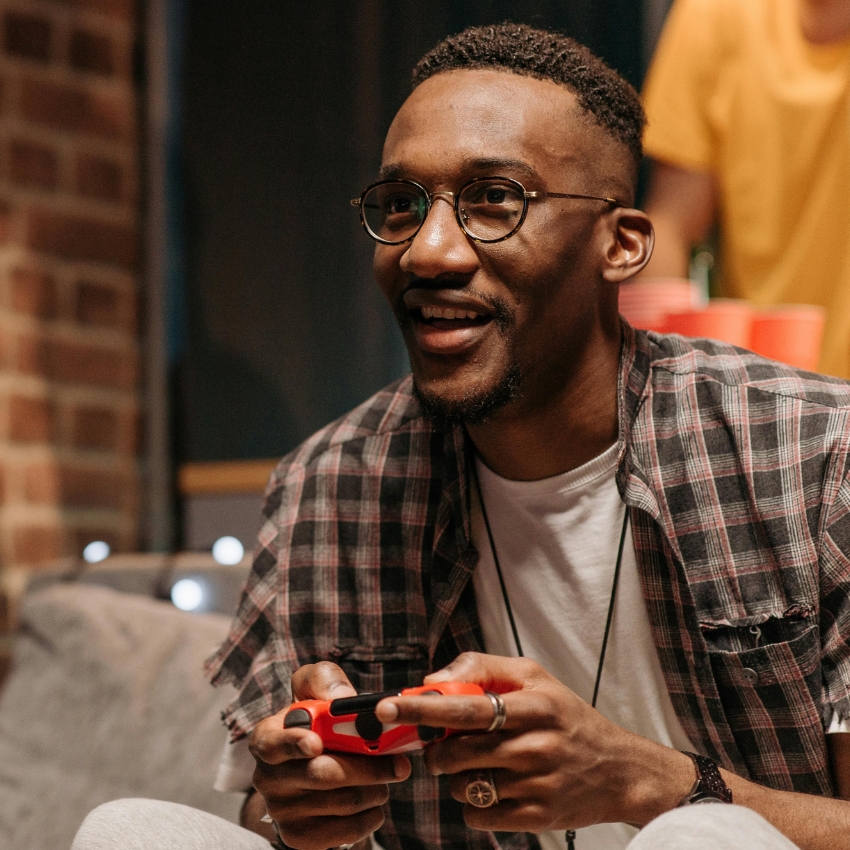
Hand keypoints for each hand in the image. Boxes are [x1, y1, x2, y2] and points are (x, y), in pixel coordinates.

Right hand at [249, 662, 411, 849]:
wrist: (316, 769)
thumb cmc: (317, 722)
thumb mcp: (315, 690)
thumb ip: (323, 681)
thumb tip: (342, 699)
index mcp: (267, 736)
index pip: (273, 742)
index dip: (293, 743)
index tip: (317, 743)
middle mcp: (267, 776)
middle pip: (322, 774)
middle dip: (368, 767)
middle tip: (399, 764)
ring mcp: (281, 811)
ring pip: (342, 802)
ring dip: (376, 789)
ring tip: (387, 778)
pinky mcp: (299, 837)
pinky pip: (346, 831)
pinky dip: (371, 816)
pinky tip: (375, 802)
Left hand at [374, 652, 691, 832]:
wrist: (617, 770)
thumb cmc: (566, 716)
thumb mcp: (533, 677)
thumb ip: (482, 669)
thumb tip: (432, 682)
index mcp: (532, 704)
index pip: (465, 705)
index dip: (422, 708)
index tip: (387, 707)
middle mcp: (534, 744)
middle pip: (456, 751)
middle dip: (437, 749)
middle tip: (443, 742)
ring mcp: (534, 784)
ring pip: (462, 784)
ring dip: (457, 775)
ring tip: (479, 763)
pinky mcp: (534, 818)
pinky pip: (476, 813)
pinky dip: (474, 801)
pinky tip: (495, 786)